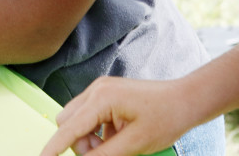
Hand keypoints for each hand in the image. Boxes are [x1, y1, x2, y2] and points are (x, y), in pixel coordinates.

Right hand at [39, 77, 190, 155]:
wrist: (185, 99)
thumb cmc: (165, 118)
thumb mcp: (134, 145)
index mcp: (102, 98)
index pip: (68, 128)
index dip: (52, 148)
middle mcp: (96, 89)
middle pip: (67, 122)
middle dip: (78, 144)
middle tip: (104, 154)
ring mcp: (101, 89)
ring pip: (76, 119)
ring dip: (87, 139)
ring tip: (114, 147)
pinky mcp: (106, 94)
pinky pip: (88, 116)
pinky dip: (95, 131)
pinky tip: (116, 137)